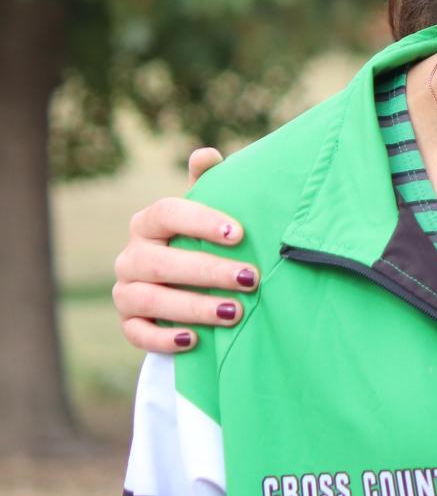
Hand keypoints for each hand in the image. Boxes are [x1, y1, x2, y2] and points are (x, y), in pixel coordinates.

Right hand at [111, 146, 257, 352]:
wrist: (191, 284)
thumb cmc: (207, 240)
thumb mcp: (211, 212)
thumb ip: (210, 184)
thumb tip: (206, 155)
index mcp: (149, 222)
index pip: (166, 212)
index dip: (200, 221)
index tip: (239, 233)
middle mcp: (132, 255)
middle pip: (161, 261)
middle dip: (208, 271)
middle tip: (250, 278)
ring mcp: (125, 290)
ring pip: (149, 299)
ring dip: (193, 307)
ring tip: (234, 311)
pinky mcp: (128, 323)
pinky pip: (137, 333)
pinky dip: (163, 338)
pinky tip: (194, 340)